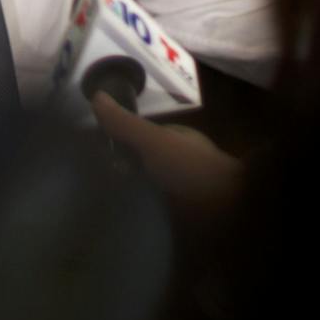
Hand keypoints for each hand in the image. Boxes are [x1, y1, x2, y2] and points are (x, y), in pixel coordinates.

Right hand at [87, 91, 241, 219]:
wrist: (230, 213)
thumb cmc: (193, 169)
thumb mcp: (155, 141)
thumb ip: (126, 124)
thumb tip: (95, 95)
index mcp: (175, 141)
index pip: (139, 136)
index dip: (116, 140)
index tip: (91, 151)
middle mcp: (178, 165)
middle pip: (141, 164)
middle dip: (119, 170)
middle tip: (89, 181)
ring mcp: (181, 194)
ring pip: (146, 190)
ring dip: (127, 196)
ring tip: (96, 204)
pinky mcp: (180, 221)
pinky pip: (153, 216)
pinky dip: (137, 217)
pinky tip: (117, 224)